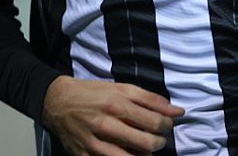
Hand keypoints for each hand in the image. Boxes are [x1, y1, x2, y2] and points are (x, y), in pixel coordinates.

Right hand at [41, 76, 184, 155]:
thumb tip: (179, 112)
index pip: (155, 122)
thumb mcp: (122, 88)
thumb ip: (151, 100)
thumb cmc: (93, 93)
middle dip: (159, 143)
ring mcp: (95, 144)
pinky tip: (129, 153)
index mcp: (117, 103)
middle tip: (157, 138)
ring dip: (145, 155)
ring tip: (146, 148)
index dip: (167, 126)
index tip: (166, 125)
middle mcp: (106, 124)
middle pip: (147, 143)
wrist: (58, 102)